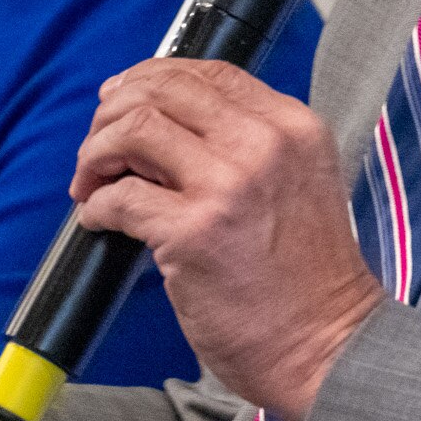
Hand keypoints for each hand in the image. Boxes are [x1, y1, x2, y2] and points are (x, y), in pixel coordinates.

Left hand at [70, 60, 385, 420]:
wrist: (329, 348)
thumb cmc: (307, 282)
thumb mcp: (297, 185)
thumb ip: (245, 147)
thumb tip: (163, 128)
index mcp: (292, 128)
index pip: (208, 73)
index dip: (151, 78)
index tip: (122, 100)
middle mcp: (263, 146)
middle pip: (162, 90)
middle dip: (113, 112)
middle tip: (97, 147)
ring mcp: (227, 186)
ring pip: (133, 128)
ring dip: (96, 152)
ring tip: (91, 182)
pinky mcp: (193, 233)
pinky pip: (120, 197)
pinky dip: (96, 205)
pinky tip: (99, 218)